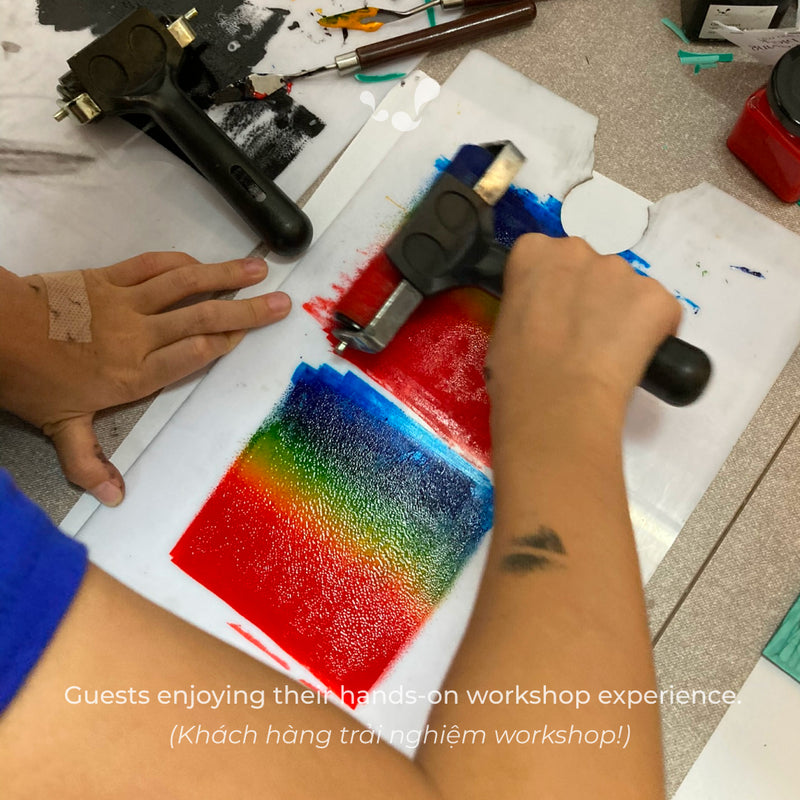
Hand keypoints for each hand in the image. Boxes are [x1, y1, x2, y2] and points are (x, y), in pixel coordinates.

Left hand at [0, 252, 290, 505]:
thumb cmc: (30, 380)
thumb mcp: (59, 427)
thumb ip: (88, 462)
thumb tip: (114, 499)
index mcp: (134, 374)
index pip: (192, 355)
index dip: (225, 342)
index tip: (249, 334)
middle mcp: (139, 335)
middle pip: (202, 318)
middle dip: (247, 311)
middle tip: (281, 302)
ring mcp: (126, 302)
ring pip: (186, 285)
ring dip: (226, 275)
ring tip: (259, 268)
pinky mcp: (108, 277)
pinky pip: (152, 266)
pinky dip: (181, 263)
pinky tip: (202, 263)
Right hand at [485, 234, 680, 438]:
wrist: (557, 402)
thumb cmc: (515, 373)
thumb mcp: (504, 328)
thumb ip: (528, 307)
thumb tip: (545, 322)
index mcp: (533, 252)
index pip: (544, 256)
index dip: (551, 289)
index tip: (550, 315)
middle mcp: (579, 249)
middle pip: (589, 268)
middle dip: (589, 296)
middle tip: (579, 337)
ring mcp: (623, 271)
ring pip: (626, 289)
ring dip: (621, 313)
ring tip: (607, 354)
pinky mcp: (658, 298)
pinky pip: (659, 311)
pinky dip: (653, 332)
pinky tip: (634, 360)